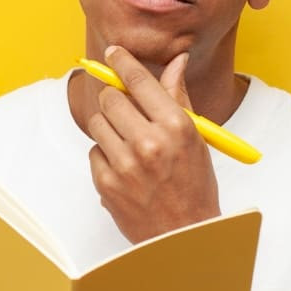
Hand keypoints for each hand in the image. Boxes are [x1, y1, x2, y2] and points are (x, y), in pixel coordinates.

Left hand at [87, 45, 220, 242]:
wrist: (184, 237)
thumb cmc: (194, 187)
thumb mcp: (195, 139)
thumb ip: (178, 97)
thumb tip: (176, 61)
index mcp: (175, 127)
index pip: (139, 81)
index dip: (122, 61)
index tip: (112, 53)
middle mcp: (148, 143)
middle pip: (110, 98)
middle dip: (115, 98)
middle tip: (125, 108)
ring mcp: (124, 165)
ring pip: (97, 122)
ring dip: (109, 126)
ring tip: (129, 142)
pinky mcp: (106, 183)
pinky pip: (94, 152)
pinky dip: (106, 155)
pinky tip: (126, 168)